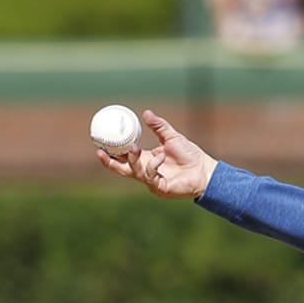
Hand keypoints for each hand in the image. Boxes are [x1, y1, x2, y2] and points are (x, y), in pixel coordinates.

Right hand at [96, 109, 217, 198]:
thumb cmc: (190, 155)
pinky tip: (161, 156)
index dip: (110, 154)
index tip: (98, 144)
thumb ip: (159, 126)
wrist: (205, 170)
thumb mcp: (172, 137)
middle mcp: (145, 172)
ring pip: (134, 172)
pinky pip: (150, 177)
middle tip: (101, 152)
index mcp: (145, 160)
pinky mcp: (160, 189)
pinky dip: (153, 165)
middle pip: (122, 170)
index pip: (123, 158)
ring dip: (134, 159)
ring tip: (136, 147)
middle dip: (110, 163)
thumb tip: (145, 113)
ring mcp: (152, 182)